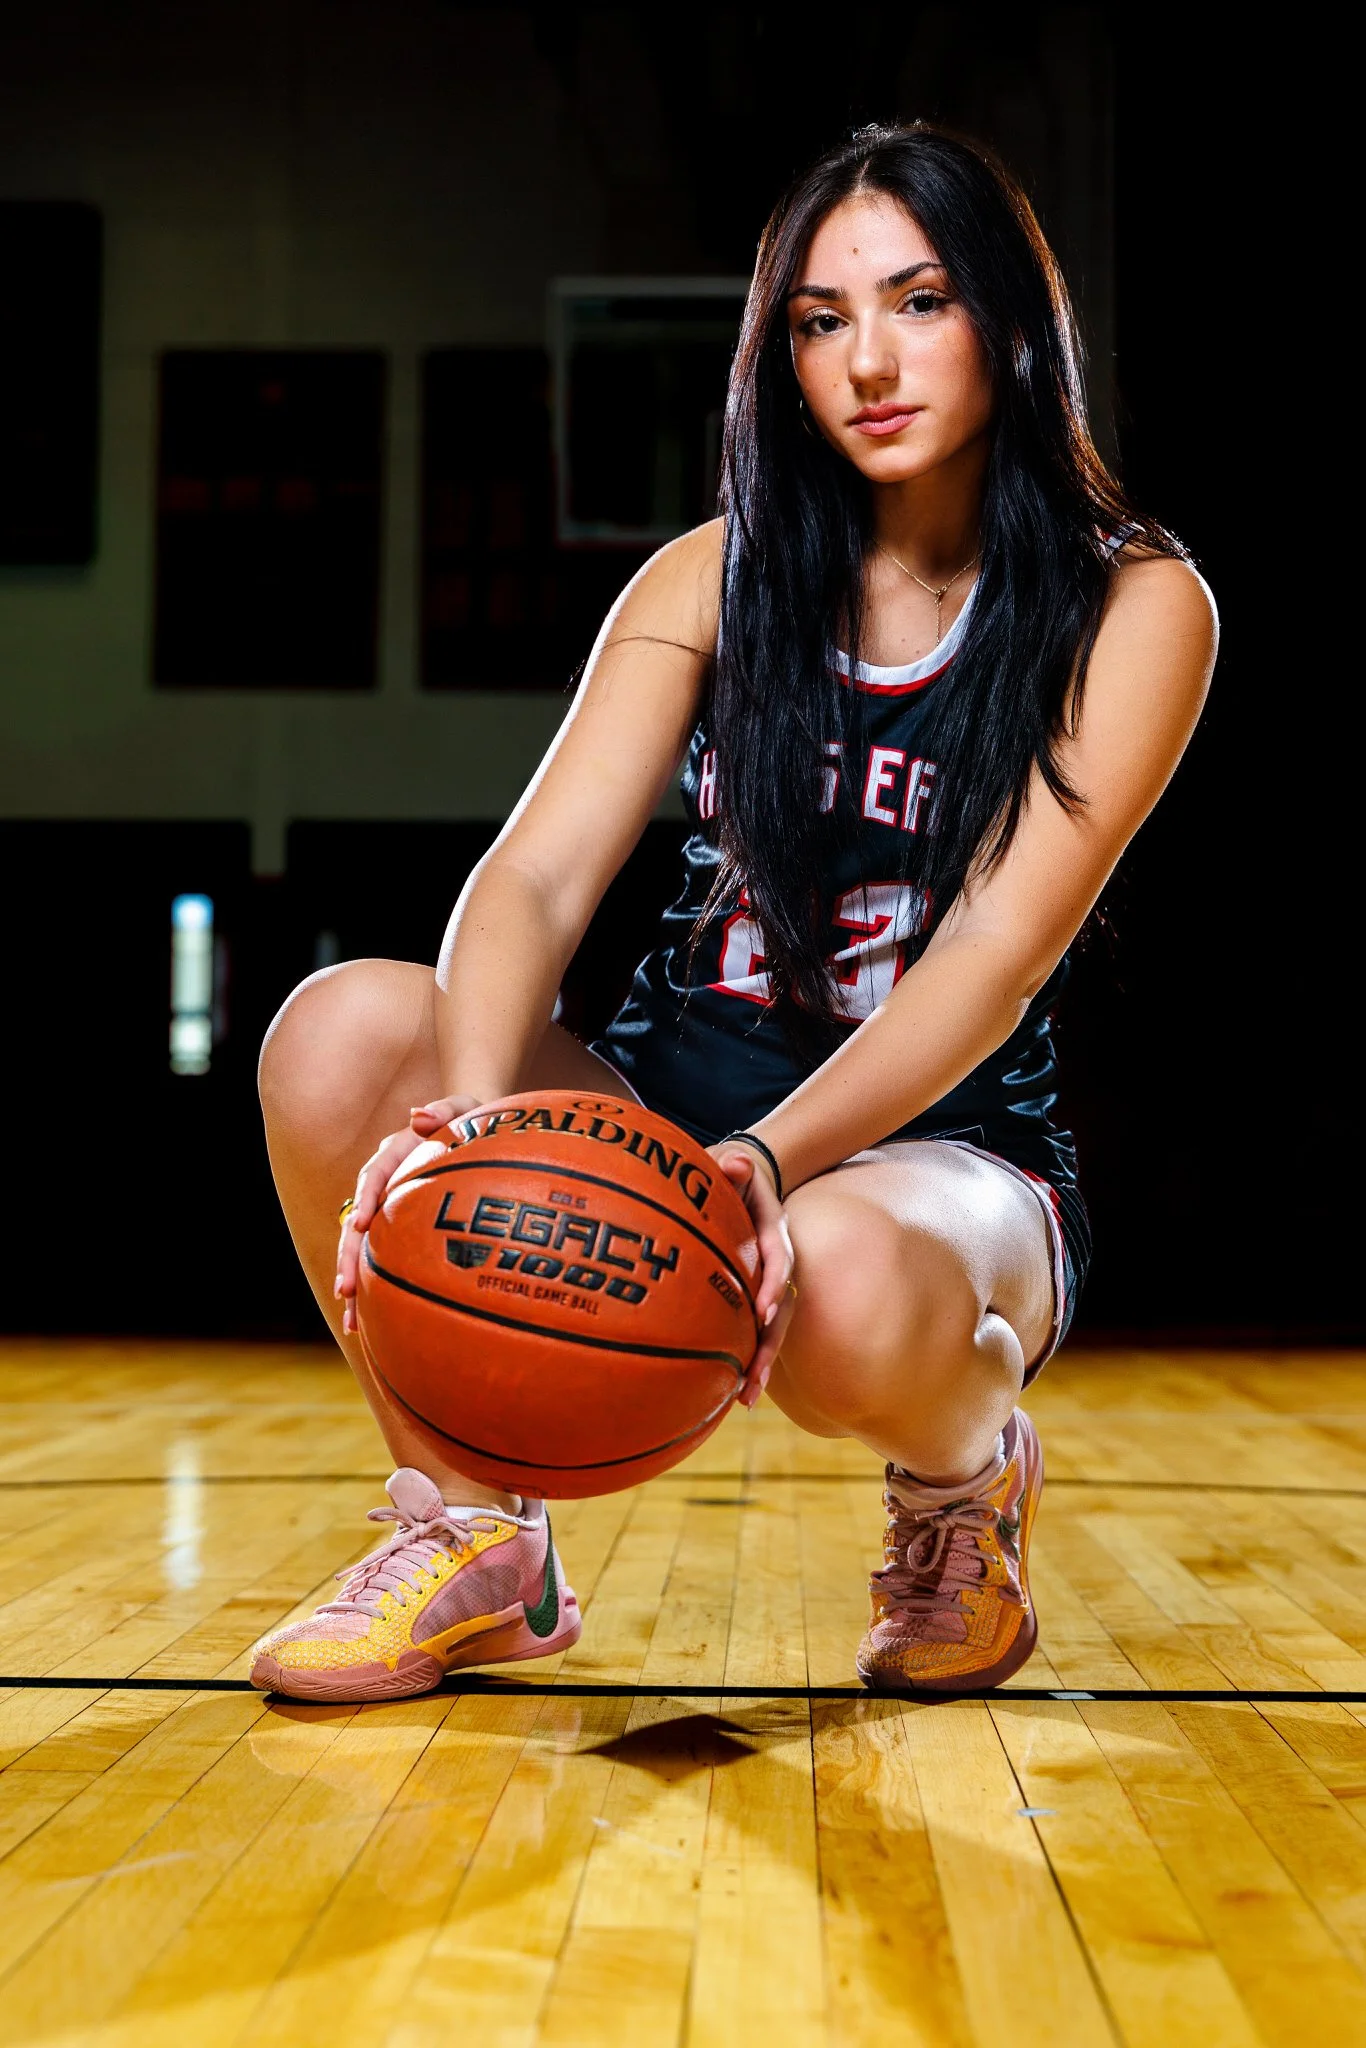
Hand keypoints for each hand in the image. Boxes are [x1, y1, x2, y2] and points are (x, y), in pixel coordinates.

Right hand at [336, 1094, 479, 1332]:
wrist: (487, 1144)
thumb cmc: (478, 1125)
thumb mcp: (467, 1110)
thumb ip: (445, 1110)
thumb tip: (416, 1116)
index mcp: (397, 1154)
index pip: (374, 1177)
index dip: (365, 1200)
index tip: (361, 1227)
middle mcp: (387, 1186)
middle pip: (357, 1224)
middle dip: (349, 1259)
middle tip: (346, 1289)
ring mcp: (391, 1211)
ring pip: (363, 1251)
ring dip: (355, 1283)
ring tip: (351, 1320)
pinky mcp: (400, 1233)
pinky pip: (382, 1261)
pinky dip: (375, 1291)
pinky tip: (369, 1326)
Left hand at [708, 1138, 794, 1408]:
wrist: (743, 1176)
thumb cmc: (726, 1172)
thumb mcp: (728, 1164)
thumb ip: (730, 1166)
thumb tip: (735, 1162)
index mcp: (772, 1230)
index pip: (780, 1258)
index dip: (774, 1284)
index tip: (765, 1310)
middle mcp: (776, 1260)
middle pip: (782, 1306)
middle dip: (770, 1342)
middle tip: (754, 1374)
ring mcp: (767, 1281)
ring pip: (773, 1327)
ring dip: (762, 1361)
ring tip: (746, 1397)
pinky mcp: (753, 1295)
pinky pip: (755, 1330)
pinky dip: (749, 1358)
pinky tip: (734, 1390)